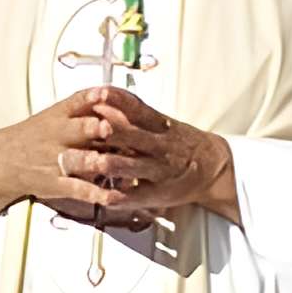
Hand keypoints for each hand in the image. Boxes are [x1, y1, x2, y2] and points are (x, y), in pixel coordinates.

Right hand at [0, 92, 133, 237]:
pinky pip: (78, 189)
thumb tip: (116, 97)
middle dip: (93, 128)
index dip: (91, 97)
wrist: (1, 161)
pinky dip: (96, 194)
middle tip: (107, 127)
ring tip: (107, 163)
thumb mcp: (54, 114)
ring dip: (95, 161)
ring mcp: (56, 160)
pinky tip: (113, 196)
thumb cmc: (35, 137)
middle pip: (78, 129)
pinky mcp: (55, 184)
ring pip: (78, 159)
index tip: (104, 93)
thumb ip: (84, 107)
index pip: (77, 101)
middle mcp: (58, 136)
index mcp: (59, 115)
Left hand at [89, 88, 238, 225]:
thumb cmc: (179, 143)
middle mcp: (159, 146)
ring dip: (106, 164)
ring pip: (129, 165)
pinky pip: (136, 196)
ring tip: (85, 162)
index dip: (117, 102)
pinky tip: (101, 196)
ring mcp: (158, 170)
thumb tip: (101, 101)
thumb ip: (134, 114)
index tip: (97, 96)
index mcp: (159, 126)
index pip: (137, 109)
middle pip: (129, 136)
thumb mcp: (161, 122)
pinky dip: (118, 196)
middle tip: (78, 131)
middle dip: (104, 133)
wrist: (213, 166)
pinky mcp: (157, 193)